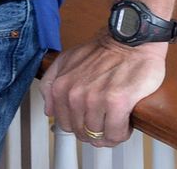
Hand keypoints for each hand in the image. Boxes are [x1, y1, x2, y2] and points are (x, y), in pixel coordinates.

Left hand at [39, 30, 165, 146]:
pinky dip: (122, 133)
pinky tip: (125, 122)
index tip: (90, 120)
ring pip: (99, 136)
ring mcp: (94, 99)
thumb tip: (49, 110)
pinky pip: (116, 133)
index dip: (80, 126)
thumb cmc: (102, 51)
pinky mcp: (116, 102)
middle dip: (95, 133)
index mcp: (60, 86)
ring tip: (117, 120)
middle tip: (106, 121)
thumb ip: (50, 83)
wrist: (128, 41)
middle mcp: (74, 94)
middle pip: (83, 132)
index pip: (64, 124)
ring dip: (110, 134)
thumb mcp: (66, 61)